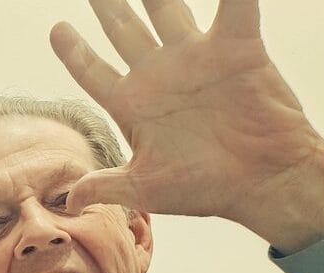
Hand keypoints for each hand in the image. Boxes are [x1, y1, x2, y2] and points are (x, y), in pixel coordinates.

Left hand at [52, 0, 323, 252]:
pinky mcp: (237, 50)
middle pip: (123, 31)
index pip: (93, 72)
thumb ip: (106, 186)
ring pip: (167, 11)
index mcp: (134, 104)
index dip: (74, 52)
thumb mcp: (146, 188)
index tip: (57, 31)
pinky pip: (233, 9)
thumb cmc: (206, 188)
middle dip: (107, 7)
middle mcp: (161, 76)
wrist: (266, 183)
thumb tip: (68, 202)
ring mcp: (196, 60)